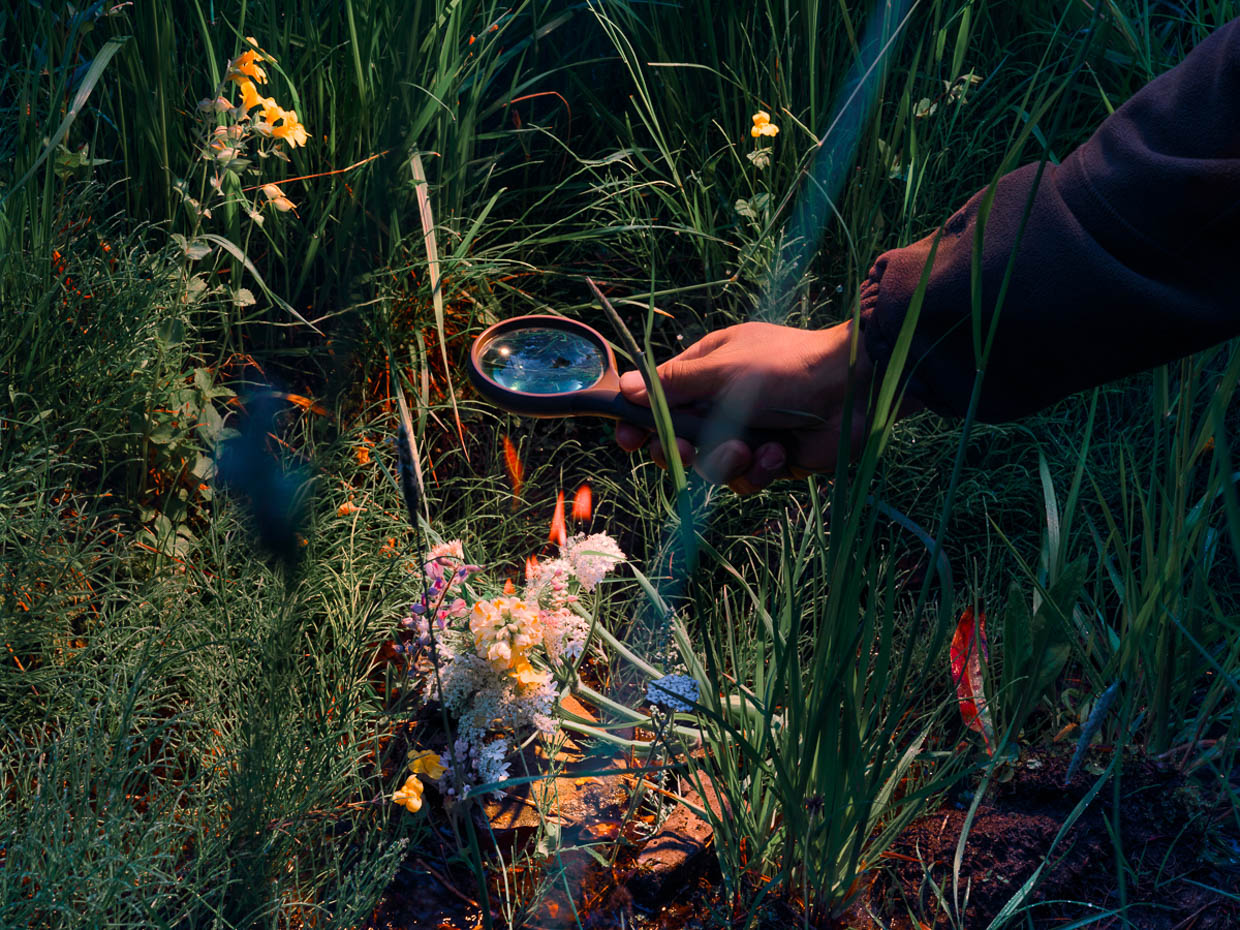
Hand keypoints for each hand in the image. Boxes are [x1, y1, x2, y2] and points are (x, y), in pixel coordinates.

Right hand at [615, 319, 881, 493]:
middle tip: (688, 451)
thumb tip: (625, 388)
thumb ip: (673, 385)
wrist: (853, 390)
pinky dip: (760, 470)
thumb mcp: (723, 370)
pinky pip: (745, 480)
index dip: (638, 421)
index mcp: (706, 370)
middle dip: (682, 451)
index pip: (657, 398)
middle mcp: (721, 403)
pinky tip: (780, 452)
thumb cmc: (786, 367)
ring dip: (728, 462)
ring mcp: (746, 432)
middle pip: (678, 441)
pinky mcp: (770, 459)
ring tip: (752, 447)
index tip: (626, 439)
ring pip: (710, 467)